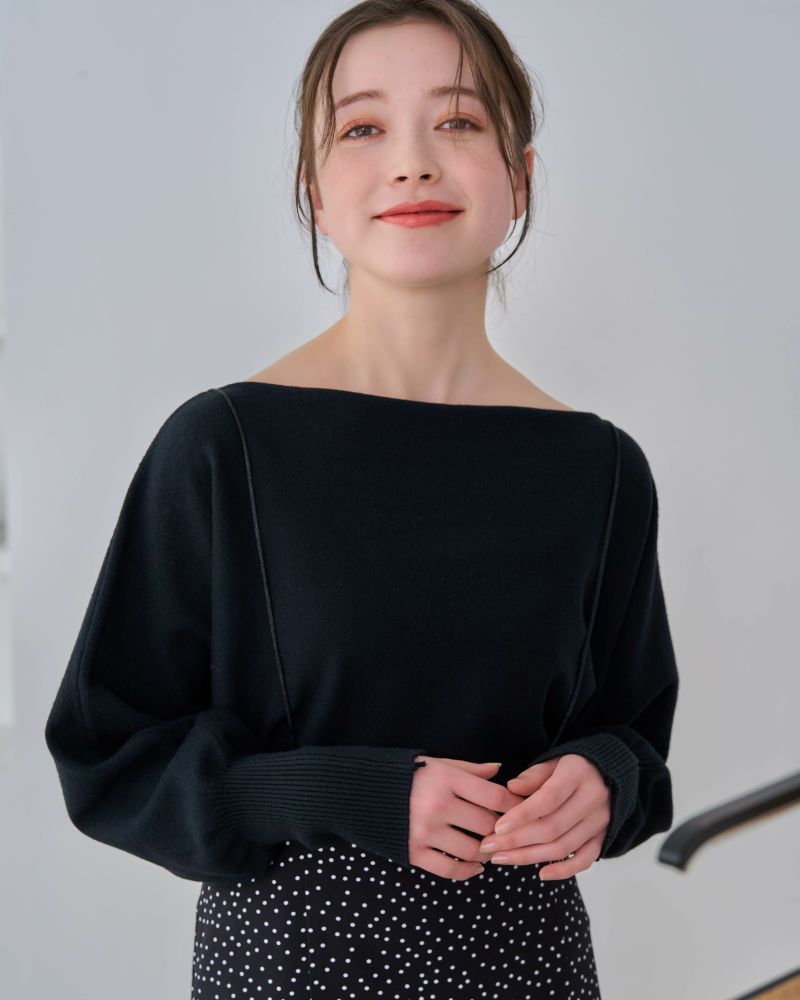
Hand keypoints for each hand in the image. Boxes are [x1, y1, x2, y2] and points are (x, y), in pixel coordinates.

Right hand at [409, 757, 526, 879]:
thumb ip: (470, 770)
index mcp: (446, 779)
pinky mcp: (414, 853)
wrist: (364, 792)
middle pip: (488, 825)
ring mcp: (425, 832)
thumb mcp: (439, 764)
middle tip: (510, 832)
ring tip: (492, 847)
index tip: (525, 811)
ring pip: (473, 850)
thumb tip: (499, 772)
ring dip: (488, 852)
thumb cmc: (409, 775)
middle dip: (503, 830)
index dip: (516, 806)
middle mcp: (438, 806)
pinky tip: (476, 866)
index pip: (495, 796)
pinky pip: (451, 869)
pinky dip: (468, 871)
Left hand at [477, 754, 610, 879]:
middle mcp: (592, 799)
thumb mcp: (554, 760)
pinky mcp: (603, 837)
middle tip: (488, 847)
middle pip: (552, 827)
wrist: (612, 773)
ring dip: (530, 856)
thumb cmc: (573, 766)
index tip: (496, 827)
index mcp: (577, 774)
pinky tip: (541, 874)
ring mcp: (600, 821)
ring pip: (563, 846)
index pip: (548, 799)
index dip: (522, 815)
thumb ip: (533, 775)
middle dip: (516, 840)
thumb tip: (511, 788)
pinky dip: (564, 870)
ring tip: (500, 858)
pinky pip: (585, 860)